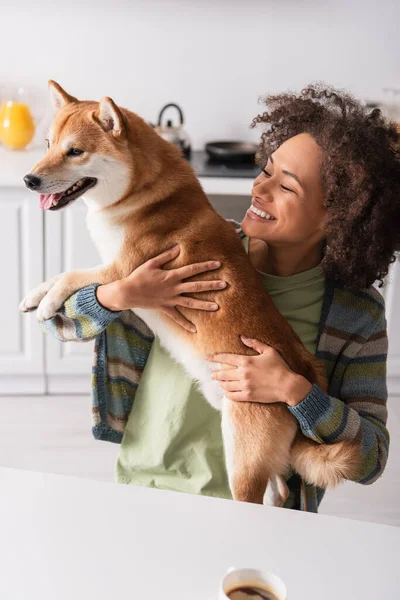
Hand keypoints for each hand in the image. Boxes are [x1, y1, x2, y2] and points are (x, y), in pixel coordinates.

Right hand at [96, 244, 226, 331]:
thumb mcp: (152, 263)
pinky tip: (195, 330)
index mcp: (172, 276)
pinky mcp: (165, 308)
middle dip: (211, 285)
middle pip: (196, 286)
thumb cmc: (139, 275)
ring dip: (204, 305)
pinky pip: (177, 318)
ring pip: (191, 302)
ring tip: (217, 307)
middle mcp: (174, 288)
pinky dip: (186, 324)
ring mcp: (170, 300)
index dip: (205, 266)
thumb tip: (179, 247)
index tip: (218, 264)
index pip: (192, 270)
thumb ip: (166, 256)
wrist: (128, 292)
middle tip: (225, 285)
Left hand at [208, 336, 312, 405]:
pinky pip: (232, 396)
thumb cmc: (280, 367)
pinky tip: (226, 393)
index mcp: (247, 361)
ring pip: (226, 385)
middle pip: (223, 374)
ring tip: (219, 383)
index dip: (214, 358)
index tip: (207, 358)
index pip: (226, 358)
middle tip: (212, 375)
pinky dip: (227, 394)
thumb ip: (255, 343)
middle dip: (215, 374)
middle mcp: (243, 373)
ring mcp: (245, 386)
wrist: (288, 386)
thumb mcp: (269, 351)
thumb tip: (242, 337)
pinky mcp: (248, 396)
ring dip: (221, 384)